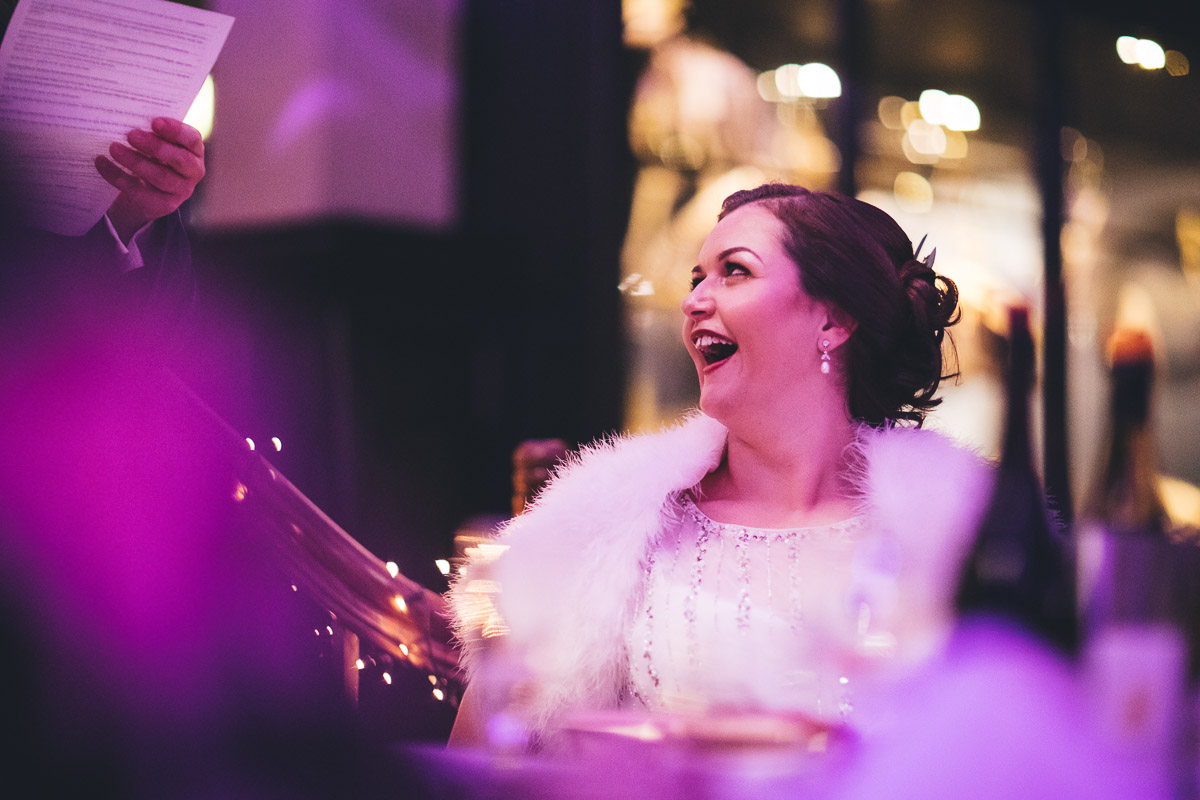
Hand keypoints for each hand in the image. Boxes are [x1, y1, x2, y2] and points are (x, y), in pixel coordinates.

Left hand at [96, 117, 204, 243]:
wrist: (147, 191)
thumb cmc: (153, 157)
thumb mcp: (158, 144)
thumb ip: (152, 133)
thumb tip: (128, 117)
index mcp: (194, 151)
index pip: (192, 139)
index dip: (176, 130)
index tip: (154, 122)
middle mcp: (193, 172)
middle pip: (179, 160)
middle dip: (155, 146)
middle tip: (131, 134)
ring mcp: (181, 191)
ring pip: (161, 177)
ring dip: (136, 162)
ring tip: (113, 148)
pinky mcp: (164, 205)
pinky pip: (140, 192)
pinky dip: (118, 176)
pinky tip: (102, 163)